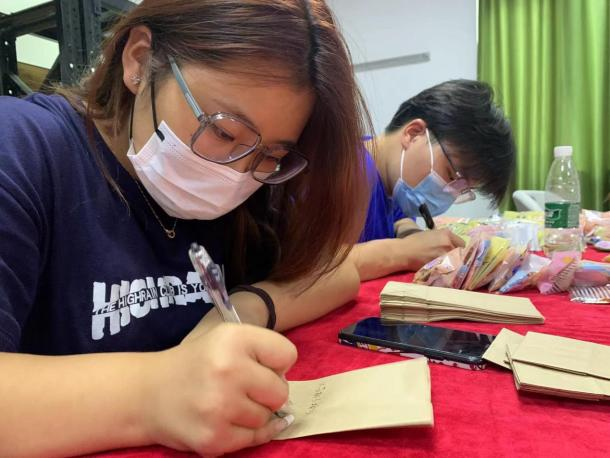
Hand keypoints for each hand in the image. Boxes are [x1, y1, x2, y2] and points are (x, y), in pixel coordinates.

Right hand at [143, 323, 296, 455]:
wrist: (148, 393)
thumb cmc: (197, 363)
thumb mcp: (227, 338)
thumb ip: (264, 350)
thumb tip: (288, 382)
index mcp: (233, 339)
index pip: (288, 354)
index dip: (276, 362)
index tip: (258, 364)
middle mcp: (228, 370)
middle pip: (281, 391)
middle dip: (268, 391)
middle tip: (244, 387)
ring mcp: (220, 407)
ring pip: (267, 417)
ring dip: (254, 413)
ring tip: (229, 402)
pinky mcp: (214, 438)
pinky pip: (254, 439)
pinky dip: (246, 432)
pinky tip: (229, 420)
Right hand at [401, 229, 464, 269]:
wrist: (404, 252)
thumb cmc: (415, 241)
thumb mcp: (431, 233)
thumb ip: (444, 237)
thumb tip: (451, 244)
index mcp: (447, 235)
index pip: (462, 243)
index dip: (457, 247)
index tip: (453, 250)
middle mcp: (448, 245)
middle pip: (460, 253)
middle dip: (455, 255)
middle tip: (447, 258)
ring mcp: (445, 256)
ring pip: (455, 262)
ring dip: (451, 263)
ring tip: (442, 263)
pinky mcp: (440, 266)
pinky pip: (448, 269)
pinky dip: (445, 269)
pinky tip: (438, 267)